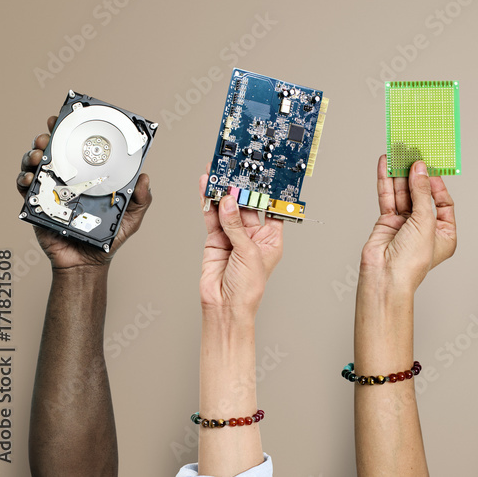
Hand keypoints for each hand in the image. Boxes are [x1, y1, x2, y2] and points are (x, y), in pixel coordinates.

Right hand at [15, 115, 151, 270]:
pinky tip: (28, 177)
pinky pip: (25, 189)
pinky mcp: (38, 206)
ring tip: (37, 154)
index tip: (70, 118)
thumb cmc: (109, 239)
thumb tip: (145, 178)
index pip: (80, 151)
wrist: (88, 263)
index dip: (74, 133)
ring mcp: (52, 192)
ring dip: (33, 155)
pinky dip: (23, 180)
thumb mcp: (131, 217)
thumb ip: (140, 199)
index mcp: (89, 179)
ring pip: (36, 166)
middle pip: (54, 153)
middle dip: (48, 138)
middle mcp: (69, 181)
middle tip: (48, 134)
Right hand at [198, 175, 283, 318]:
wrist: (225, 306)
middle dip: (240, 189)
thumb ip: (236, 226)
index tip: (262, 176)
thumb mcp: (248, 253)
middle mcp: (252, 235)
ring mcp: (233, 236)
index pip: (270, 210)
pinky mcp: (215, 239)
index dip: (266, 194)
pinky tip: (206, 187)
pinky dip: (208, 202)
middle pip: (247, 206)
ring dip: (222, 192)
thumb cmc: (248, 288)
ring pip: (228, 208)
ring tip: (218, 173)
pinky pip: (212, 217)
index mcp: (271, 238)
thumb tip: (229, 203)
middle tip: (235, 171)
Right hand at [359, 155, 456, 292]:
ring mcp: (405, 224)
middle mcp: (425, 228)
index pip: (444, 202)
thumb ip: (421, 193)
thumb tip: (419, 169)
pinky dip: (386, 181)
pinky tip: (386, 164)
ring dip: (400, 174)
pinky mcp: (387, 222)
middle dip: (416, 175)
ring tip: (398, 153)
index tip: (429, 167)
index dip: (437, 184)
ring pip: (403, 193)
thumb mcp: (425, 222)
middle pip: (421, 195)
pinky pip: (388, 197)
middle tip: (413, 154)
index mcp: (444, 233)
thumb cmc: (411, 262)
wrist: (385, 277)